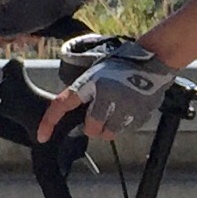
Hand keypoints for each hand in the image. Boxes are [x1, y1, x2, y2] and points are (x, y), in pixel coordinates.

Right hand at [0, 0, 85, 46]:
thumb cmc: (37, 7)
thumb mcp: (14, 25)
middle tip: (9, 41)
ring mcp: (12, 1)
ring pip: (3, 23)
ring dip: (14, 34)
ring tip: (27, 37)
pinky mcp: (25, 6)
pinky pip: (17, 22)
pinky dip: (24, 30)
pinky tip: (33, 35)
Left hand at [41, 38, 172, 141]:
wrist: (154, 60)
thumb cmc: (123, 65)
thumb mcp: (97, 73)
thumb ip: (86, 93)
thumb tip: (77, 116)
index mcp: (91, 83)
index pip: (62, 104)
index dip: (49, 122)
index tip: (42, 137)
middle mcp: (105, 96)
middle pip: (91, 129)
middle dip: (94, 126)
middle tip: (103, 113)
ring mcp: (124, 107)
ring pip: (109, 133)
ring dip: (110, 127)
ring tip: (118, 110)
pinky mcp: (140, 114)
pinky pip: (126, 130)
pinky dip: (126, 124)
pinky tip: (131, 108)